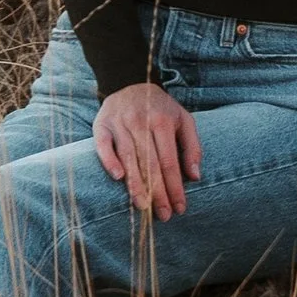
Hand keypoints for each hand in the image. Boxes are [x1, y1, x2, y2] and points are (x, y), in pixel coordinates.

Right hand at [93, 82, 203, 219]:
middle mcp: (140, 122)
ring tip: (143, 206)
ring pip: (128, 157)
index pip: (169, 161)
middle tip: (164, 215)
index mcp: (163, 121)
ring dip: (136, 184)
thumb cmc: (160, 108)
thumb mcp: (184, 120)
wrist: (130, 82)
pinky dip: (109, 160)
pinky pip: (103, 145)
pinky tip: (118, 177)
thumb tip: (195, 176)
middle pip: (150, 163)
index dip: (175, 186)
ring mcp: (119, 123)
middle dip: (158, 192)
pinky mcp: (101, 125)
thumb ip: (193, 146)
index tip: (180, 208)